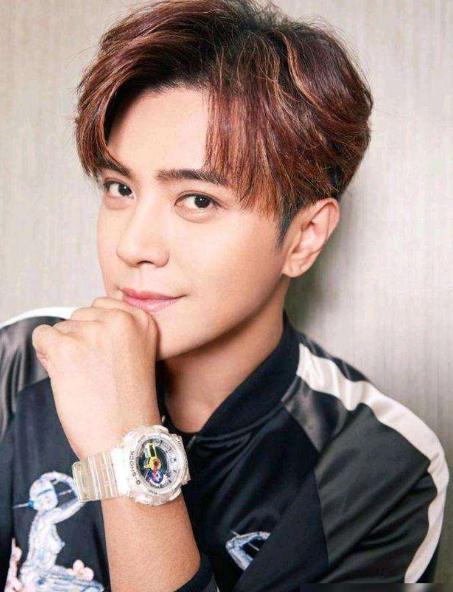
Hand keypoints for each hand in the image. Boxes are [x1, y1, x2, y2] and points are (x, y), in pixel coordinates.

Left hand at [31, 297, 161, 458]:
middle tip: (96, 372)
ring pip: (61, 328)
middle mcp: (120, 320)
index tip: (107, 357)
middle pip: (80, 315)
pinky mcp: (66, 348)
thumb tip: (81, 320)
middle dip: (80, 340)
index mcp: (142, 320)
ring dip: (65, 351)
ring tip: (86, 379)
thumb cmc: (129, 406)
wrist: (124, 440)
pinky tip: (66, 377)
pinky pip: (41, 336)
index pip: (102, 306)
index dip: (97, 333)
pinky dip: (46, 356)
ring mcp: (92, 332)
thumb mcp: (137, 354)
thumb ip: (117, 331)